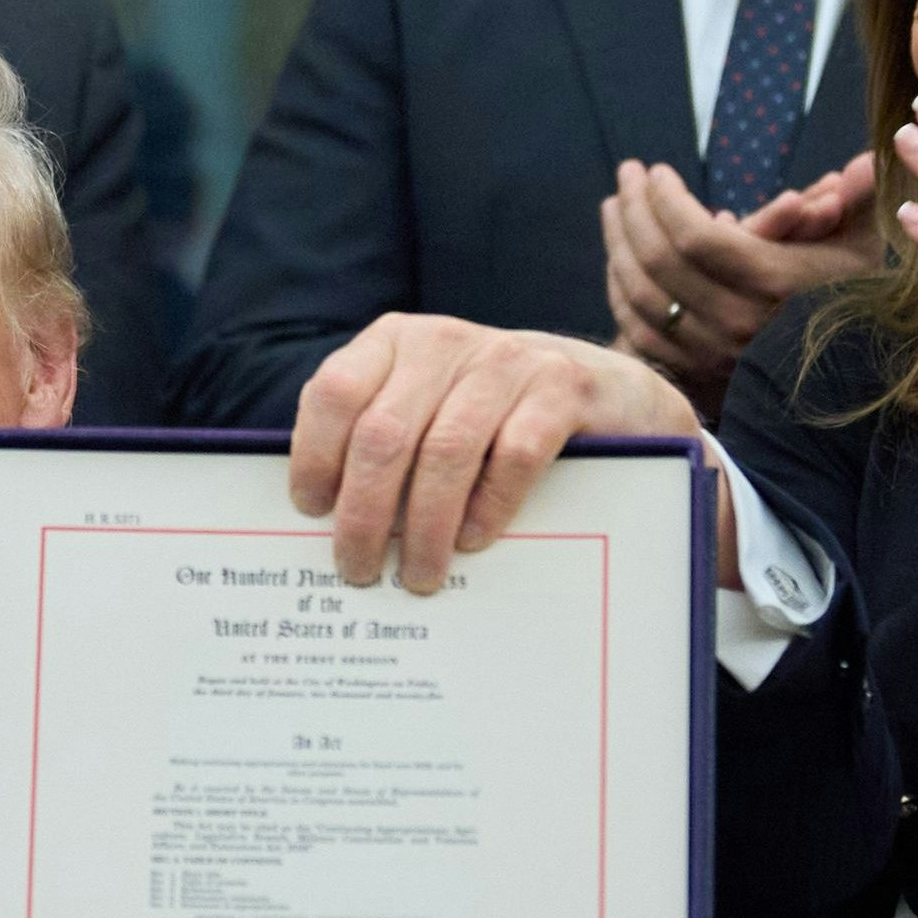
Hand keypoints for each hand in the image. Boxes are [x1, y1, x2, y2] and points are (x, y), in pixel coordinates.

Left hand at [287, 314, 700, 592]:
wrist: (606, 392)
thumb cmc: (489, 415)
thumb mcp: (424, 407)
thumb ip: (376, 438)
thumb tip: (322, 517)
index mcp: (395, 341)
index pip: (334, 393)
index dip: (315, 456)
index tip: (311, 513)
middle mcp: (444, 342)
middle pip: (384, 434)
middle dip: (364, 513)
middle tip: (358, 569)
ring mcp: (506, 360)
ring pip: (445, 452)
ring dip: (426, 527)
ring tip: (418, 575)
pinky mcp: (560, 389)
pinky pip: (513, 456)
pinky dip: (488, 507)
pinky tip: (473, 540)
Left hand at [602, 152, 881, 404]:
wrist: (846, 371)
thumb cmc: (857, 293)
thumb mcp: (865, 241)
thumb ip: (862, 197)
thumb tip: (864, 163)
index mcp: (775, 281)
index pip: (696, 236)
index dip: (666, 199)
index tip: (655, 170)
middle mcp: (738, 320)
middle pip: (660, 260)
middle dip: (634, 209)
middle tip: (626, 175)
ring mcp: (712, 350)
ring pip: (641, 294)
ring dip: (618, 243)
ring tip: (615, 205)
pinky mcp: (695, 371)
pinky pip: (639, 328)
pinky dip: (622, 288)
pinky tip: (619, 257)